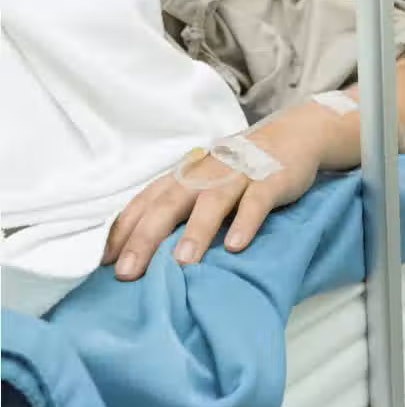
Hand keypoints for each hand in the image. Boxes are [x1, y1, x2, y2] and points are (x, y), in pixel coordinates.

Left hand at [103, 104, 332, 280]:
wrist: (295, 134)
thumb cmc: (243, 167)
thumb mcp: (208, 180)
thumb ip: (183, 205)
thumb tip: (150, 247)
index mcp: (187, 174)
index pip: (147, 200)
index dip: (125, 229)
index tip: (106, 262)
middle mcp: (207, 172)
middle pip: (170, 202)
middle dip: (147, 237)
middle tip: (128, 272)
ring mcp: (239, 174)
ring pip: (213, 201)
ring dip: (196, 231)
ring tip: (182, 263)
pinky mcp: (271, 179)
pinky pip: (257, 201)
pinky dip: (246, 221)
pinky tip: (235, 245)